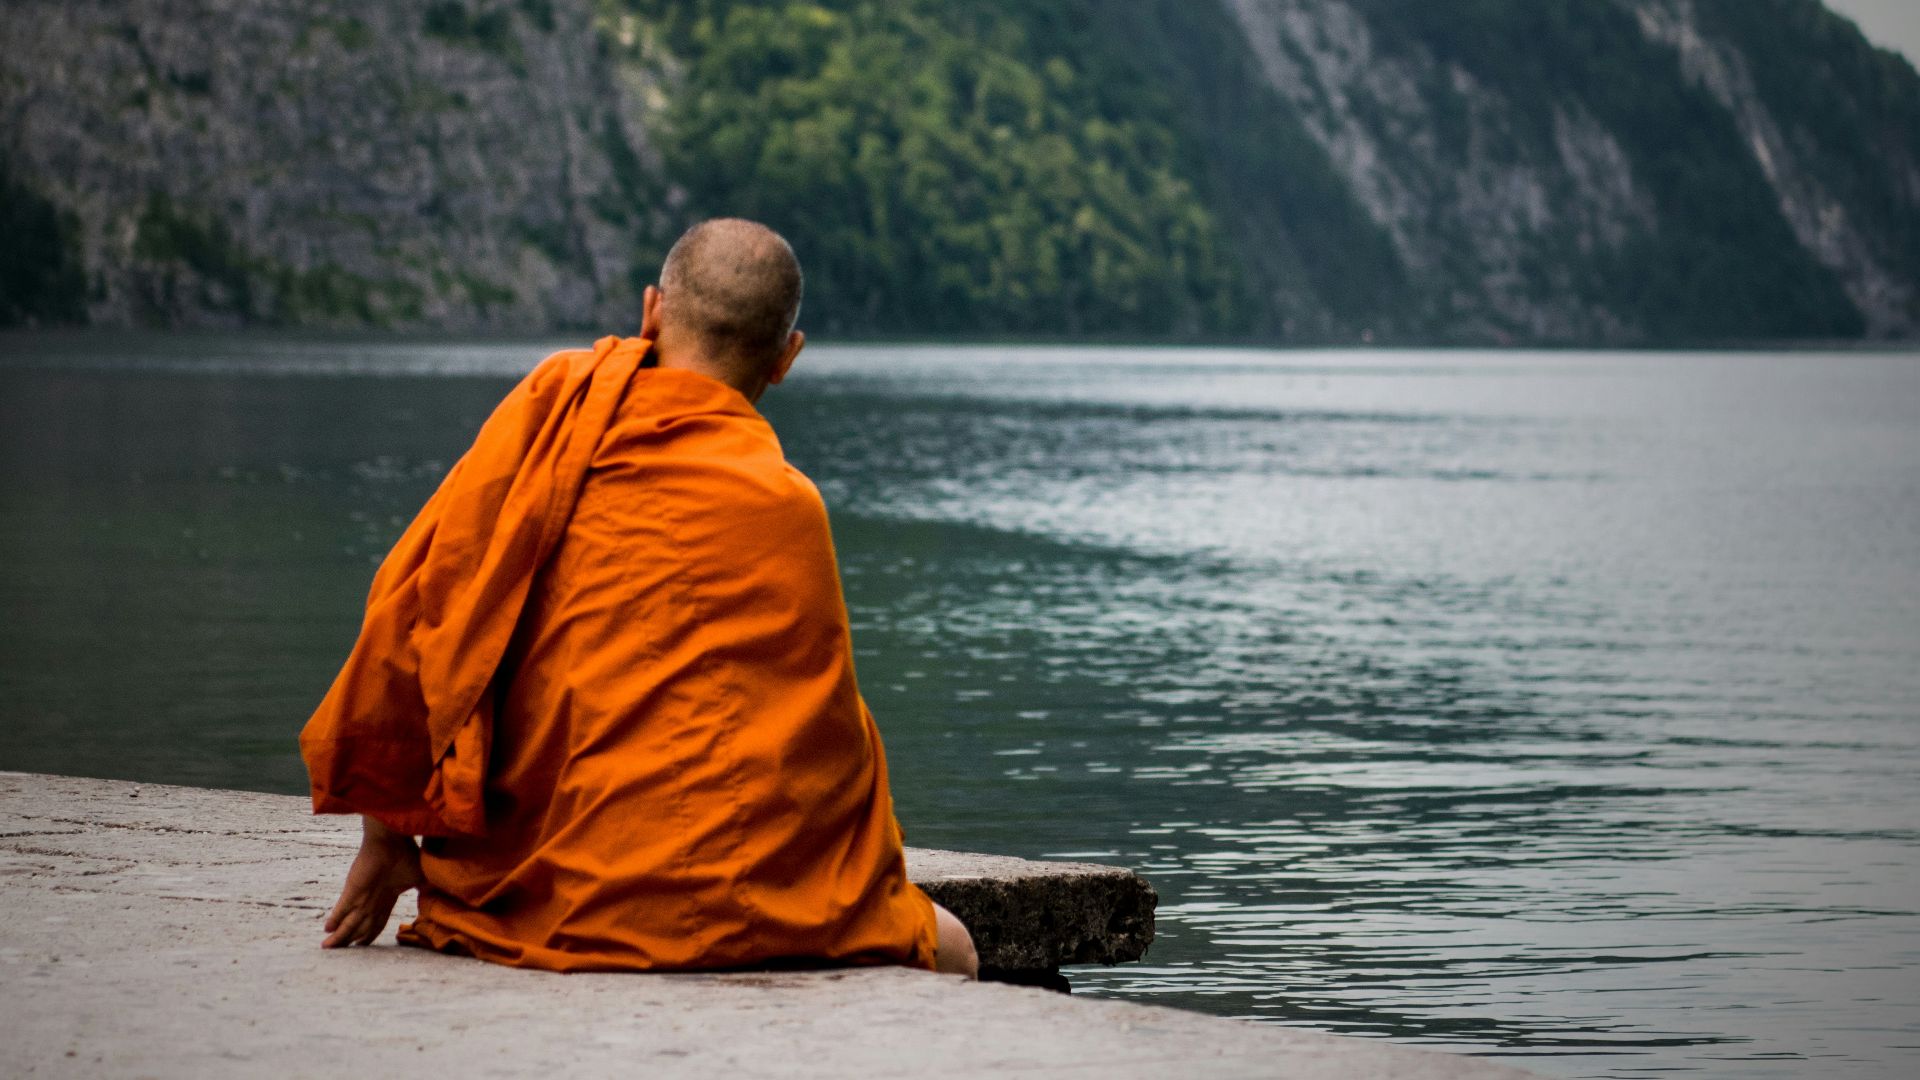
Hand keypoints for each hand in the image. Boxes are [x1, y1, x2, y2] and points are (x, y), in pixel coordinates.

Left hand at [321, 817, 424, 947]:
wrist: (392, 838)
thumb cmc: (406, 853)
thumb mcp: (420, 877)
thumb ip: (425, 891)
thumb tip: (437, 901)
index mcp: (386, 898)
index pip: (376, 922)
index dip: (369, 934)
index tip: (362, 945)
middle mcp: (372, 900)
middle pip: (359, 926)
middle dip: (350, 939)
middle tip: (340, 950)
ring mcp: (362, 896)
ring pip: (348, 922)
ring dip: (339, 936)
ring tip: (328, 947)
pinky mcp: (353, 891)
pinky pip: (341, 909)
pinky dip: (335, 919)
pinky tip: (327, 929)